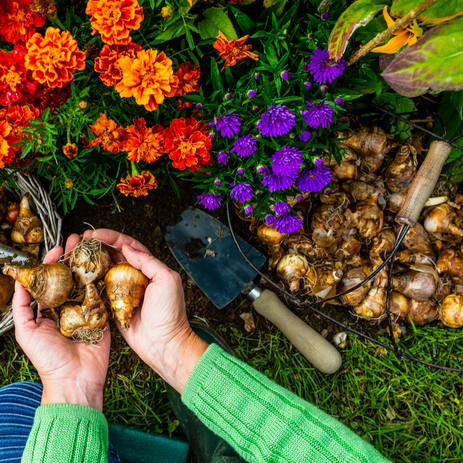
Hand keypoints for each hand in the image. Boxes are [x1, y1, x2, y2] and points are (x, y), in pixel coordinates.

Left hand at [12, 234, 110, 411]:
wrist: (75, 379)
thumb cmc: (48, 358)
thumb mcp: (26, 331)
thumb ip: (21, 306)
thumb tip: (20, 281)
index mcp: (49, 310)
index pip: (51, 280)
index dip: (52, 263)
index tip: (57, 248)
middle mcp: (68, 307)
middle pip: (71, 277)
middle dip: (74, 258)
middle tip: (78, 240)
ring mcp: (87, 310)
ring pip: (88, 283)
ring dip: (90, 265)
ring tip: (94, 247)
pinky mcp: (103, 316)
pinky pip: (104, 296)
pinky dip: (106, 281)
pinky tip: (108, 266)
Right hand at [83, 229, 208, 393]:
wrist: (164, 343)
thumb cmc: (170, 312)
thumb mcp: (166, 280)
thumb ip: (148, 261)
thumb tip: (127, 248)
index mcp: (149, 268)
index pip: (130, 246)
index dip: (113, 237)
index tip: (96, 233)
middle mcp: (135, 277)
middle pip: (114, 255)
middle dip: (99, 246)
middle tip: (82, 240)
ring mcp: (123, 291)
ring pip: (105, 271)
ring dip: (92, 261)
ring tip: (77, 253)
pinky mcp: (114, 306)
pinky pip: (99, 290)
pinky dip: (89, 282)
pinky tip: (78, 275)